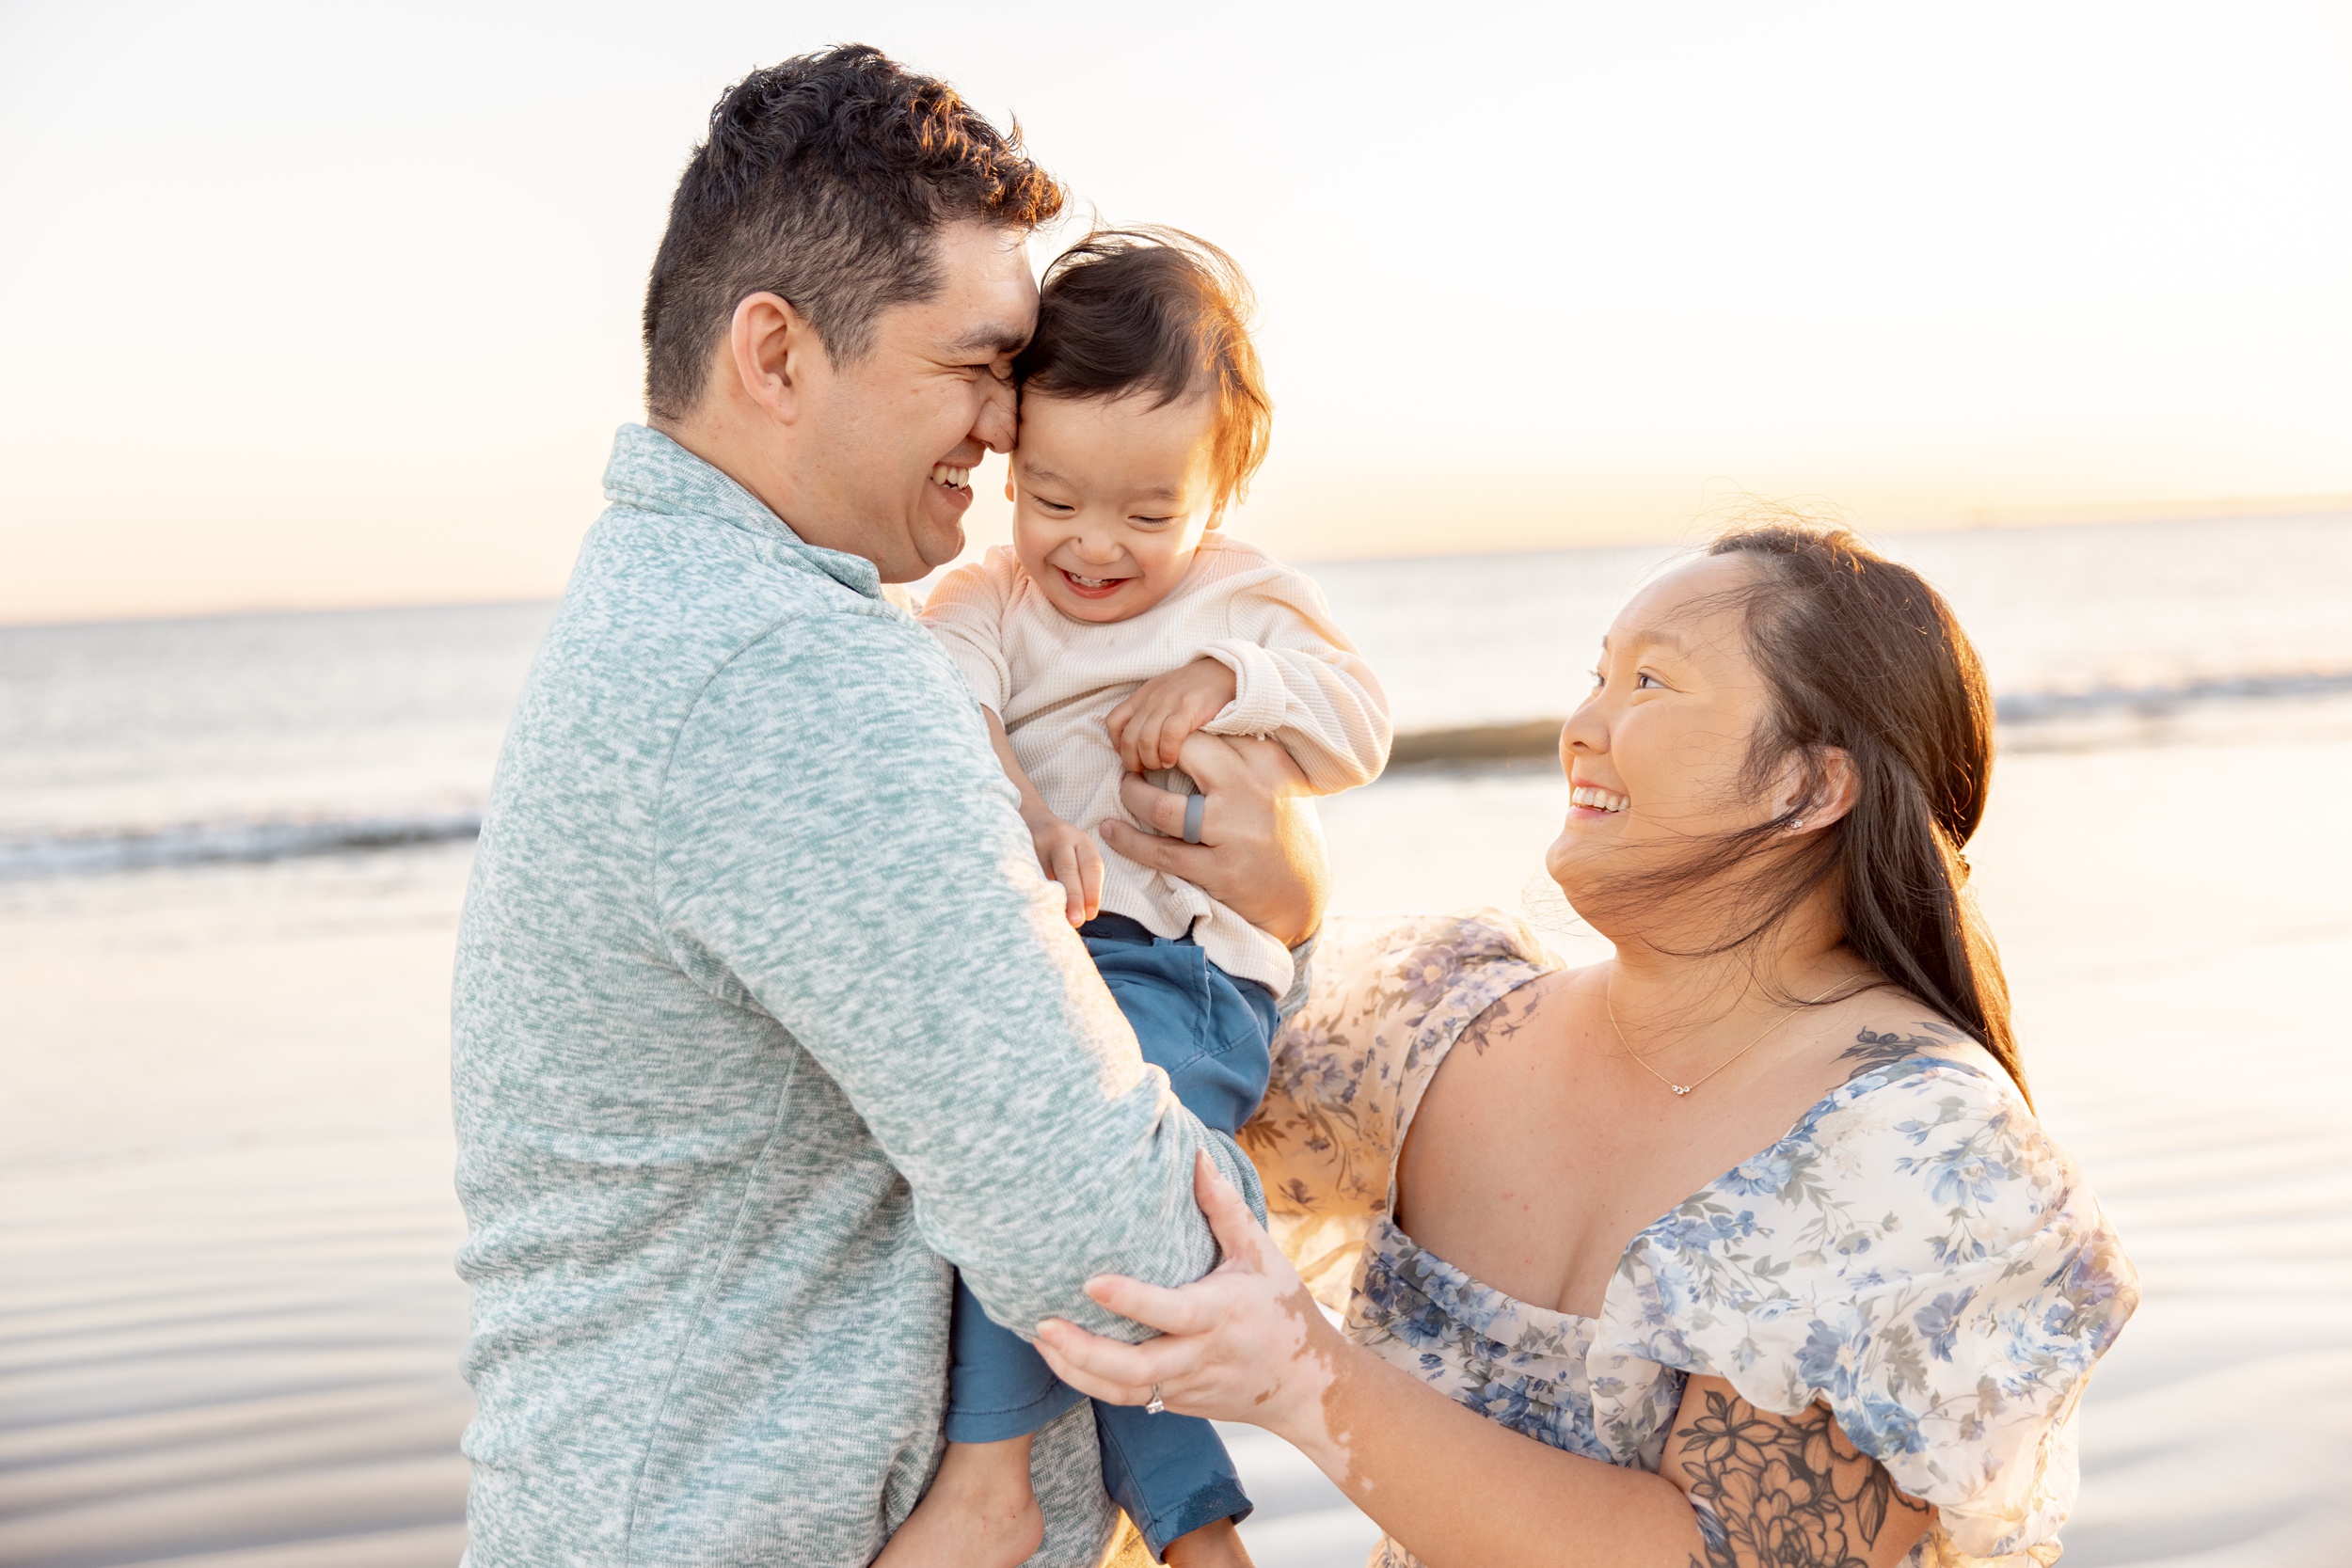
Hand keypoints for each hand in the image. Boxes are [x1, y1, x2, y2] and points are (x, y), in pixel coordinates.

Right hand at [1025, 809, 1102, 925]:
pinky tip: (1027, 908)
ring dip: (1046, 898)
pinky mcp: (1015, 848)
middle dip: (1073, 897)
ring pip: (1042, 873)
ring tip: (1050, 920)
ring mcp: (1035, 842)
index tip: (1090, 915)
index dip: (1093, 892)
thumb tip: (1078, 918)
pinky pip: (1022, 873)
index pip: (1092, 866)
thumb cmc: (1059, 847)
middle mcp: (1059, 838)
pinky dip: (1027, 892)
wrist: (1029, 818)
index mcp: (1080, 840)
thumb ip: (1081, 878)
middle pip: (1068, 868)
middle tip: (1076, 921)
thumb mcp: (1076, 853)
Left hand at [1034, 1152, 1346, 1442]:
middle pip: (1138, 1367)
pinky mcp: (1175, 1403)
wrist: (1305, 1386)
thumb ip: (1225, 1207)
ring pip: (1125, 1390)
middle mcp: (1201, 1356)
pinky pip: (1128, 1397)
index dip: (1131, 1301)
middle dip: (1085, 1351)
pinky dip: (1091, 1382)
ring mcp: (1186, 1386)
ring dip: (1077, 1371)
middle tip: (1043, 1324)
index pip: (1173, 1312)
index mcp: (1222, 1315)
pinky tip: (1061, 1358)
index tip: (1091, 1281)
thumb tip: (1195, 1153)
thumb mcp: (1261, 1254)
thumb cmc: (1282, 1310)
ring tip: (1040, 1341)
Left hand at [1101, 732, 1327, 946]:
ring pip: (1161, 807)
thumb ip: (1247, 753)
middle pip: (1183, 752)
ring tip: (1125, 788)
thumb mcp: (1280, 781)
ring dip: (1132, 795)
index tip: (1160, 737)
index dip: (1175, 731)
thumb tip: (1201, 719)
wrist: (1302, 894)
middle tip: (1136, 759)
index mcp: (1267, 761)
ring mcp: (1232, 832)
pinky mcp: (1218, 869)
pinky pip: (1159, 852)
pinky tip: (1110, 829)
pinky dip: (1127, 840)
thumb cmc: (1284, 828)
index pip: (1208, 729)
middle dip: (1149, 753)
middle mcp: (1249, 791)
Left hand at [1106, 658, 1238, 773]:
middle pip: (1129, 737)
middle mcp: (1152, 698)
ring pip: (1145, 739)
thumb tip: (1139, 745)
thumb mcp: (1165, 696)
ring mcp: (1169, 701)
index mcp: (1143, 695)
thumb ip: (1151, 714)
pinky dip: (1167, 753)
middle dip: (1133, 760)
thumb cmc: (1197, 691)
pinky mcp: (1189, 707)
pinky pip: (1169, 735)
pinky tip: (1172, 760)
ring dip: (1150, 760)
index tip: (1132, 758)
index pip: (1114, 722)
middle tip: (1146, 769)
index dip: (1117, 745)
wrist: (1226, 671)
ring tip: (1161, 766)